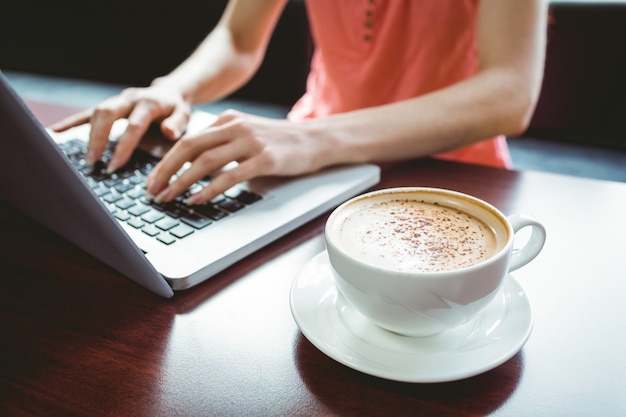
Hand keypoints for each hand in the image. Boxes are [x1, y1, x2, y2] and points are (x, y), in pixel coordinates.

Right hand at [50, 84, 190, 171]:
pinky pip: (87, 112)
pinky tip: (56, 132)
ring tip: (86, 159)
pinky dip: (71, 122)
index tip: (115, 164)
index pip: (134, 125)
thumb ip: (178, 123)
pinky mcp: (109, 105)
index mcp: (148, 103)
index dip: (124, 145)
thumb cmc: (176, 109)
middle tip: (93, 162)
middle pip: (108, 114)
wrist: (169, 92)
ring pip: (96, 112)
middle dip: (98, 138)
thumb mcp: (184, 114)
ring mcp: (116, 100)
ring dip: (88, 135)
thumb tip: (169, 132)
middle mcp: (129, 98)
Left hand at [146, 110, 326, 204]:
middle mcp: (236, 126)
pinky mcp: (264, 159)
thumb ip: (223, 143)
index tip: (153, 180)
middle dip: (165, 170)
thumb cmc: (281, 142)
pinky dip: (209, 189)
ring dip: (182, 181)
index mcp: (228, 120)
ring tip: (169, 197)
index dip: (166, 161)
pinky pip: (230, 175)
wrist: (317, 140)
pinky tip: (197, 199)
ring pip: (205, 161)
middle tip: (152, 190)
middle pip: (189, 147)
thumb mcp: (248, 134)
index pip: (188, 140)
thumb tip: (194, 166)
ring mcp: (250, 142)